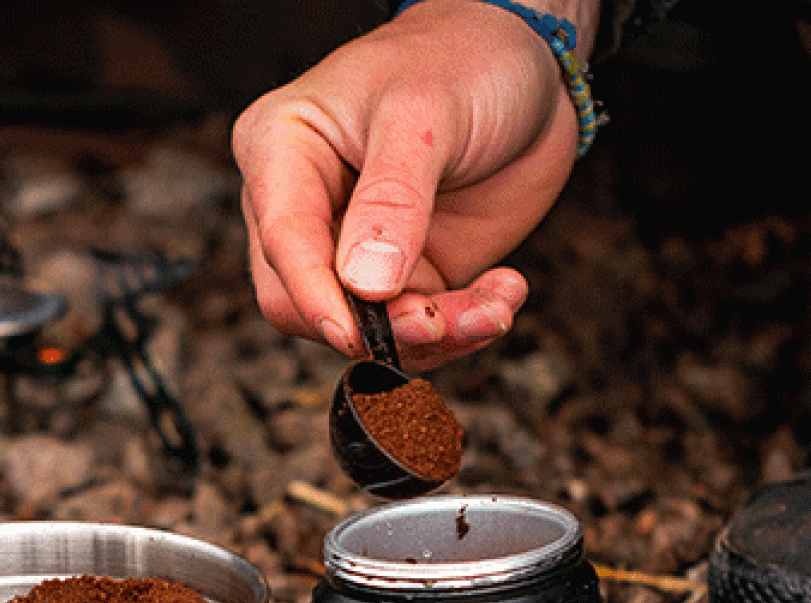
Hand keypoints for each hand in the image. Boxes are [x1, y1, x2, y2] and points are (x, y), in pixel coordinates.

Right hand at [231, 0, 596, 368]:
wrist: (527, 64)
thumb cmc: (461, 58)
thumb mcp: (424, 114)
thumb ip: (392, 200)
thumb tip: (363, 283)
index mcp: (282, 152)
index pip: (282, 242)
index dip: (316, 295)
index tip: (355, 330)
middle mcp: (308, 207)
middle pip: (306, 303)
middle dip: (375, 326)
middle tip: (438, 320)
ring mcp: (356, 247)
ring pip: (366, 329)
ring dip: (433, 337)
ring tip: (491, 307)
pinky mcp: (406, 273)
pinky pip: (419, 328)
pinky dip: (464, 327)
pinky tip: (502, 293)